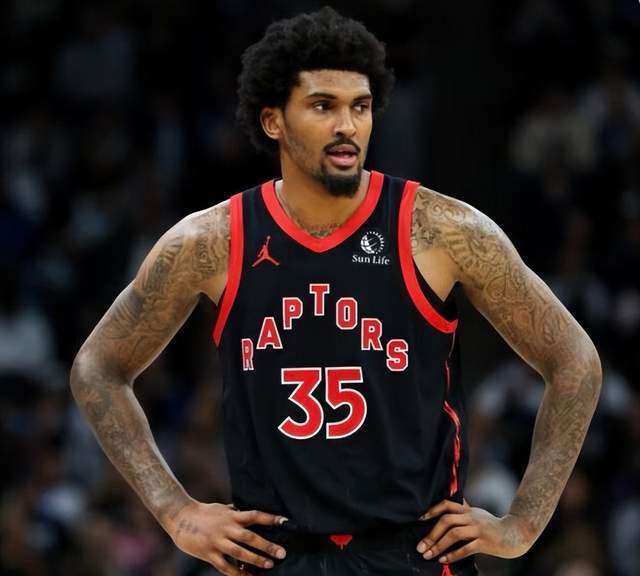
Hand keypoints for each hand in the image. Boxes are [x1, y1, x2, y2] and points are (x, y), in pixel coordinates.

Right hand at [165, 500, 287, 574]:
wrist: (180, 517)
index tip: (285, 522)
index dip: (270, 518)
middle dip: (267, 546)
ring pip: (239, 553)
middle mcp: (226, 528)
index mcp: (231, 515)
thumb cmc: (204, 512)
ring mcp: (217, 541)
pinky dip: (236, 573)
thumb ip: (236, 512)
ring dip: (255, 560)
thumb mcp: (222, 508)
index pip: (254, 515)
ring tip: (269, 565)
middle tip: (282, 553)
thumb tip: (249, 512)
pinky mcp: (209, 553)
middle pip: (250, 537)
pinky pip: (225, 566)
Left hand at [416, 500, 532, 564]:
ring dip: (439, 545)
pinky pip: (466, 548)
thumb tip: (452, 500)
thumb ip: (464, 509)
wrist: (515, 533)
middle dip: (431, 534)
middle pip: (447, 521)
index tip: (420, 520)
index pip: (446, 504)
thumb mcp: (477, 513)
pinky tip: (444, 560)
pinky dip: (453, 554)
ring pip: (454, 534)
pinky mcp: (485, 542)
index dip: (432, 510)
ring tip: (428, 555)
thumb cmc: (492, 524)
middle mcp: (471, 517)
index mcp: (467, 509)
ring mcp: (478, 529)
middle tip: (420, 546)